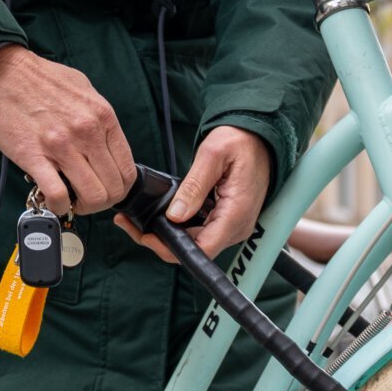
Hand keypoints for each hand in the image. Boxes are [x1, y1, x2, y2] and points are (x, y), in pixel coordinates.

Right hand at [0, 46, 134, 214]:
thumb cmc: (38, 79)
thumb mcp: (83, 89)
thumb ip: (99, 118)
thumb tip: (107, 145)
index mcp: (103, 117)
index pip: (128, 170)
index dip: (121, 189)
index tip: (108, 190)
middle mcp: (87, 132)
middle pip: (113, 188)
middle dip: (104, 202)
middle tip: (89, 199)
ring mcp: (61, 145)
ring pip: (92, 196)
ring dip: (85, 208)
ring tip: (73, 202)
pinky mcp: (33, 155)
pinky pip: (57, 195)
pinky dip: (59, 206)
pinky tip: (54, 203)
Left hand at [114, 126, 270, 263]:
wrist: (260, 139)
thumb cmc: (242, 142)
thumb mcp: (212, 156)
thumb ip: (193, 187)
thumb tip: (175, 215)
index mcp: (236, 214)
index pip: (202, 249)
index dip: (171, 248)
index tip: (146, 235)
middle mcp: (237, 227)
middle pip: (196, 250)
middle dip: (162, 242)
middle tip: (131, 224)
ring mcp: (234, 226)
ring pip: (197, 244)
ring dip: (170, 235)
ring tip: (141, 219)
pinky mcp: (228, 222)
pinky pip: (202, 233)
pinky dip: (181, 228)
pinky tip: (164, 215)